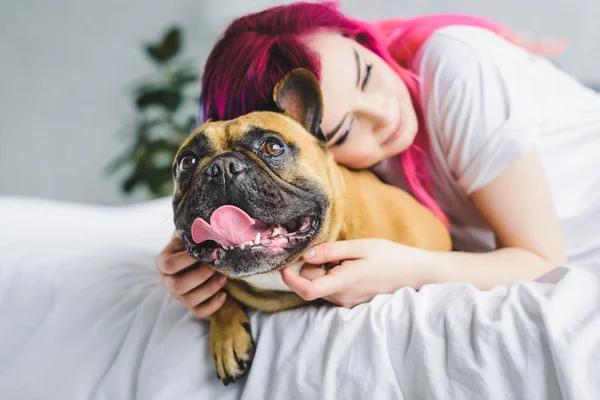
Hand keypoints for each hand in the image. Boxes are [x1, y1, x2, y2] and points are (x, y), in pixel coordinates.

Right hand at [155, 233, 226, 317]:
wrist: (200, 254)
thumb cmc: (196, 242)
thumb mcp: (191, 234)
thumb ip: (195, 231)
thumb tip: (209, 228)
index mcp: (163, 262)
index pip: (169, 265)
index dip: (187, 260)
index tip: (204, 252)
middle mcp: (167, 281)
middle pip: (178, 286)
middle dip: (200, 276)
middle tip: (216, 266)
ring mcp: (178, 295)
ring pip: (188, 300)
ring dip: (209, 289)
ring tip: (223, 277)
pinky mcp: (190, 305)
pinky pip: (198, 312)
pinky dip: (212, 306)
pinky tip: (224, 294)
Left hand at [281, 239, 427, 307]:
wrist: (414, 272)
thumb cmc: (388, 256)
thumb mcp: (358, 247)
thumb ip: (330, 251)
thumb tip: (305, 255)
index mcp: (342, 282)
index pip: (306, 289)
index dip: (290, 279)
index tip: (284, 266)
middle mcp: (342, 297)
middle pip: (311, 285)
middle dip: (311, 268)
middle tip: (331, 252)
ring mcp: (347, 302)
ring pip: (320, 287)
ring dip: (322, 272)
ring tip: (345, 259)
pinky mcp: (351, 301)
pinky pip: (331, 290)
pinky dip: (332, 277)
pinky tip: (349, 267)